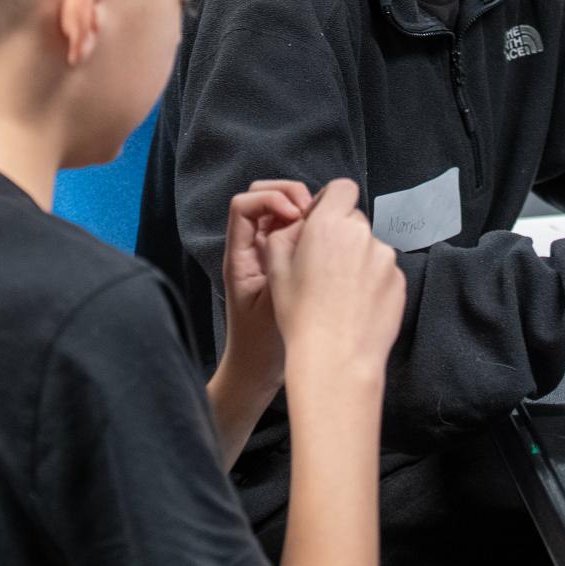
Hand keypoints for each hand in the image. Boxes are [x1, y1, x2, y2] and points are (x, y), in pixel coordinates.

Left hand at [220, 182, 312, 395]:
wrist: (257, 372)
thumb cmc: (261, 345)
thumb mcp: (274, 304)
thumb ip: (286, 263)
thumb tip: (301, 225)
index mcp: (239, 256)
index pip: (243, 206)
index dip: (270, 199)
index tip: (296, 214)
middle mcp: (249, 248)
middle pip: (260, 195)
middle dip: (287, 193)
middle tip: (311, 212)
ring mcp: (265, 252)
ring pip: (278, 208)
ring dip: (301, 206)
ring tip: (321, 223)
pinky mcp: (281, 260)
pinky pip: (292, 228)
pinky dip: (309, 224)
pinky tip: (325, 238)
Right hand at [265, 179, 405, 384]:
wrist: (336, 359)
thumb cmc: (300, 315)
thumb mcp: (276, 269)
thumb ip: (287, 233)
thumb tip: (301, 225)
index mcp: (329, 224)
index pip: (341, 188)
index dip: (330, 201)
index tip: (320, 223)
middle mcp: (361, 233)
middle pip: (354, 220)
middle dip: (341, 236)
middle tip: (325, 267)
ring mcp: (385, 257)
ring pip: (369, 248)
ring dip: (357, 260)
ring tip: (341, 294)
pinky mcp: (399, 280)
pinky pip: (383, 271)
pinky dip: (372, 282)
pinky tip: (357, 306)